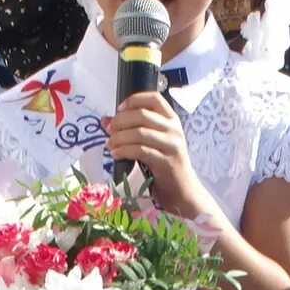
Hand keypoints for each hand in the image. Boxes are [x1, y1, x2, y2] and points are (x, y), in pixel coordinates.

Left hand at [105, 90, 215, 218]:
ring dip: (119, 137)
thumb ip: (131, 129)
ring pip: (140, 132)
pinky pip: (140, 151)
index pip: (154, 98)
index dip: (134, 100)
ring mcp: (172, 145)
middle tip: (109, 131)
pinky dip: (124, 151)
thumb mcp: (151, 144)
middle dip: (120, 121)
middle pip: (142, 114)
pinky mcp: (166, 162)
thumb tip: (105, 121)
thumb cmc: (165, 166)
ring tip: (110, 145)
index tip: (120, 109)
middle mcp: (174, 129)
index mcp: (172, 120)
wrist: (184, 191)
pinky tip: (116, 154)